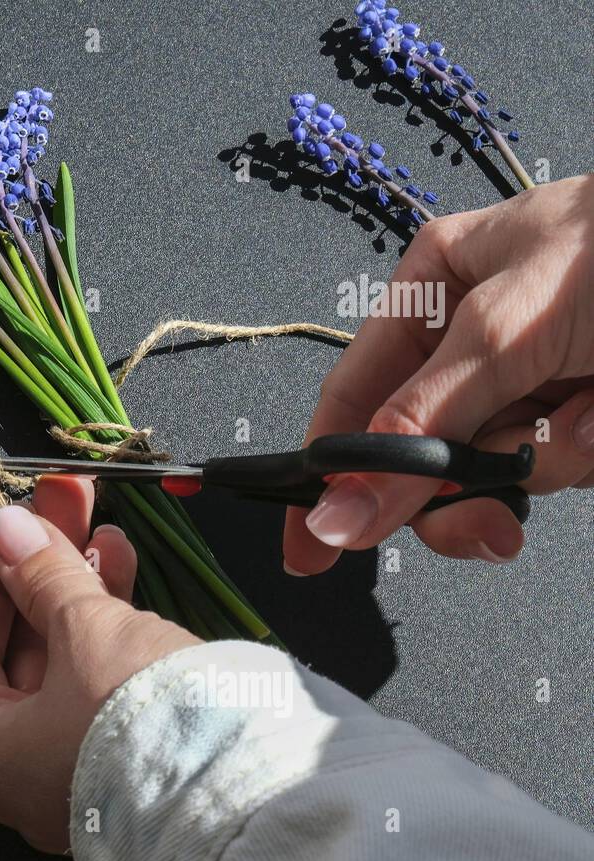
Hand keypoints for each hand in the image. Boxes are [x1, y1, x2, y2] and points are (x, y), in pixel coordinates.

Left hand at [0, 475, 200, 852]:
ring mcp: (77, 767)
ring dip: (80, 585)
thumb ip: (41, 572)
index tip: (6, 531)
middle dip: (41, 570)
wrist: (241, 781)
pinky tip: (125, 563)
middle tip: (58, 510)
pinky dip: (111, 619)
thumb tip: (10, 529)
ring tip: (100, 527)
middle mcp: (21, 772)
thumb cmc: (137, 723)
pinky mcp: (130, 753)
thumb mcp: (81, 629)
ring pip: (66, 656)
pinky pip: (104, 675)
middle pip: (18, 648)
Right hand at [285, 174, 593, 574]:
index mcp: (432, 292)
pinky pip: (560, 465)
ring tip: (590, 421)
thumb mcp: (502, 333)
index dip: (328, 476)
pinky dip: (589, 453)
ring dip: (547, 463)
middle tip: (490, 526)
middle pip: (421, 452)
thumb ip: (417, 426)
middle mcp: (472, 339)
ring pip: (496, 469)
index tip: (311, 552)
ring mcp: (532, 378)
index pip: (354, 399)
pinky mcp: (585, 409)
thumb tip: (337, 512)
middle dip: (460, 490)